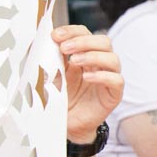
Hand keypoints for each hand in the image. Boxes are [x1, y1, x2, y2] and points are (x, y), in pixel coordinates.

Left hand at [53, 25, 123, 142]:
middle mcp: (100, 64)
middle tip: (64, 48)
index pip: (85, 33)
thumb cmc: (61, 99)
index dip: (72, 31)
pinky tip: (88, 78)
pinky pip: (117, 80)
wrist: (68, 125)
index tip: (55, 36)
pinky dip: (103, 76)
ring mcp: (109, 79)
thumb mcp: (53, 75)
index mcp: (86, 54)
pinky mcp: (114, 95)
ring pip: (113, 59)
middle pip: (104, 41)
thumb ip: (50, 59)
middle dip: (83, 41)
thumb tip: (39, 42)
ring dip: (93, 56)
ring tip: (74, 61)